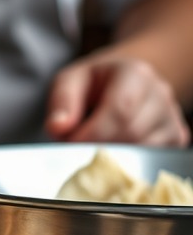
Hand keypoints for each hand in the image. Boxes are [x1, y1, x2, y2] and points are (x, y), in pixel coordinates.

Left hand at [45, 54, 190, 146]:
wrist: (119, 83)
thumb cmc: (91, 84)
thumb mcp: (69, 82)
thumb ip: (62, 102)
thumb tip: (58, 128)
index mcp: (134, 72)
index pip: (121, 109)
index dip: (94, 132)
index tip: (71, 142)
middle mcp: (160, 93)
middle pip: (133, 132)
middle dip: (99, 145)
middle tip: (75, 146)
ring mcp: (172, 116)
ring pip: (144, 150)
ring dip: (113, 155)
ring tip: (92, 144)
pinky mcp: (177, 137)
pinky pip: (153, 159)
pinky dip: (128, 161)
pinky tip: (112, 151)